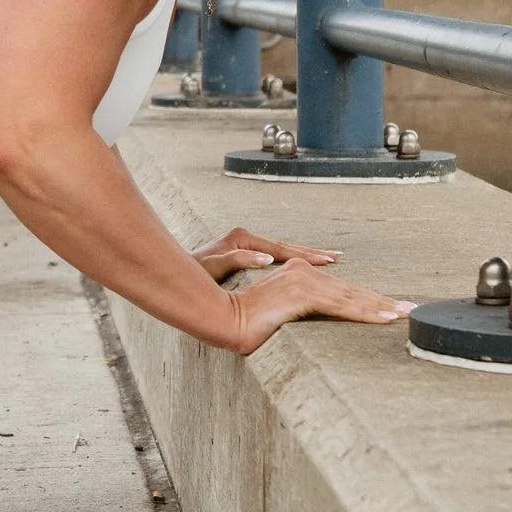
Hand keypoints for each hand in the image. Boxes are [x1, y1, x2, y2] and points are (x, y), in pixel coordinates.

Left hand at [197, 223, 333, 283]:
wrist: (173, 272)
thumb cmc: (190, 274)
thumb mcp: (212, 267)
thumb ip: (237, 260)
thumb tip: (266, 259)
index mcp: (243, 239)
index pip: (281, 250)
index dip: (305, 257)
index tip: (328, 260)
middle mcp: (246, 237)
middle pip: (286, 247)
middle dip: (312, 253)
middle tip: (337, 257)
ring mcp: (245, 243)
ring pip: (282, 251)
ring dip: (304, 256)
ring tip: (328, 259)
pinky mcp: (244, 251)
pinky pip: (274, 256)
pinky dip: (290, 259)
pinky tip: (302, 264)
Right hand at [220, 253, 413, 353]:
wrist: (219, 318)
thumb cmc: (241, 319)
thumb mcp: (275, 313)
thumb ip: (295, 310)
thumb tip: (313, 318)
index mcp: (298, 275)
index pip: (341, 290)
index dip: (367, 298)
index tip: (390, 307)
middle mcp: (304, 272)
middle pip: (352, 291)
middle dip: (383, 301)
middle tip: (411, 309)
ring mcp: (304, 281)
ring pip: (352, 298)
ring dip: (381, 307)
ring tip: (404, 314)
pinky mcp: (302, 294)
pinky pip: (341, 306)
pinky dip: (365, 312)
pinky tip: (384, 319)